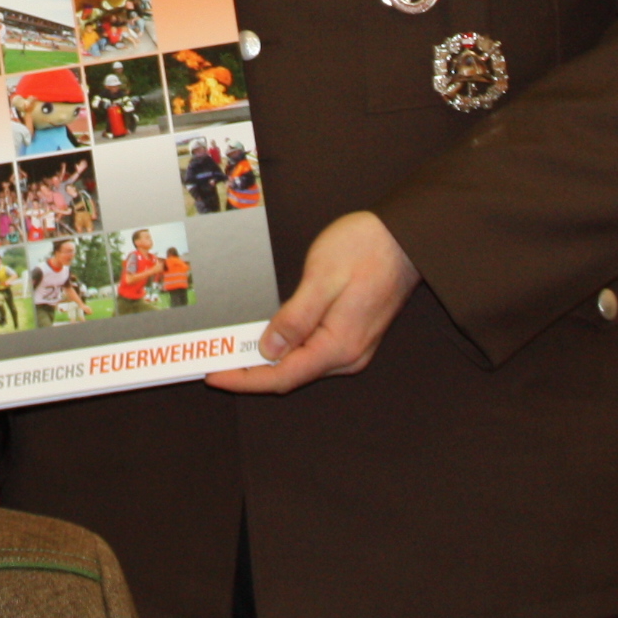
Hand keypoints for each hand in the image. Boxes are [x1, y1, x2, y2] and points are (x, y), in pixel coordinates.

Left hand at [204, 210, 417, 393]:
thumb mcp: (322, 278)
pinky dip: (286, 350)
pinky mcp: (352, 335)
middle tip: (215, 362)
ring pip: (302, 366)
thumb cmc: (365, 249)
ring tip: (233, 351)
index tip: (214, 375)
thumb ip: (296, 318)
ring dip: (267, 362)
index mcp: (339, 346)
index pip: (283, 376)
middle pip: (291, 376)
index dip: (245, 380)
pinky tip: (268, 338)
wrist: (403, 237)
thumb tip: (269, 350)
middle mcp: (348, 356)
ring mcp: (353, 348)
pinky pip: (313, 352)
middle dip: (251, 373)